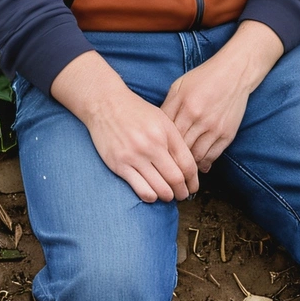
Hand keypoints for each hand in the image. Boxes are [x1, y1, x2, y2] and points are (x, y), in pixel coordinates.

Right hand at [50, 51, 198, 202]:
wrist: (106, 104)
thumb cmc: (136, 111)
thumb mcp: (162, 119)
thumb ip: (174, 141)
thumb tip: (186, 166)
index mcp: (166, 132)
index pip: (187, 164)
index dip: (193, 180)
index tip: (193, 186)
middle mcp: (152, 145)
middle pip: (175, 178)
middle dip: (182, 191)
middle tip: (183, 195)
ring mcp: (135, 156)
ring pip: (159, 188)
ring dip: (167, 196)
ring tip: (168, 196)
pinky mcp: (119, 164)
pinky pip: (140, 189)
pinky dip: (150, 196)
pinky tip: (152, 194)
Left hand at [161, 60, 250, 172]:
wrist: (235, 73)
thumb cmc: (204, 78)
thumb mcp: (179, 86)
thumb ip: (167, 106)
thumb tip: (157, 129)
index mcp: (184, 105)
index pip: (167, 134)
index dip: (160, 146)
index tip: (156, 153)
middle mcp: (199, 118)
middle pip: (180, 148)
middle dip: (172, 159)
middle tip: (166, 166)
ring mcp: (214, 127)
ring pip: (195, 156)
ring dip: (188, 164)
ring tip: (181, 167)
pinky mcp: (227, 134)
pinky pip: (212, 155)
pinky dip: (204, 163)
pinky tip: (198, 165)